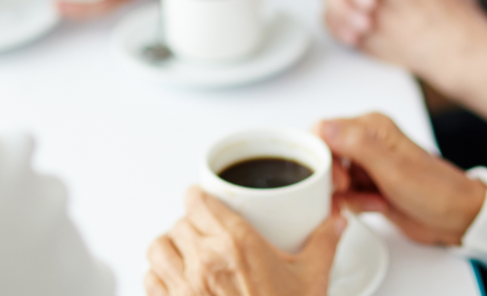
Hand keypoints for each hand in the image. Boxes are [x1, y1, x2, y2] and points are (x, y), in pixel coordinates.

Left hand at [145, 187, 343, 295]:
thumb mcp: (310, 279)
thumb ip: (323, 245)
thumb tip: (336, 223)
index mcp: (236, 244)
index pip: (197, 200)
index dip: (199, 199)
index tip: (204, 202)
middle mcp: (204, 262)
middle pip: (178, 224)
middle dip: (190, 227)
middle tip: (204, 236)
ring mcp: (184, 288)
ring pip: (157, 249)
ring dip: (169, 250)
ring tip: (183, 256)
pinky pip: (150, 282)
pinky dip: (158, 279)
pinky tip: (174, 283)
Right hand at [318, 114, 486, 246]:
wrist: (457, 217)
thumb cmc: (436, 189)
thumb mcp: (393, 168)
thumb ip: (357, 146)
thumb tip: (324, 128)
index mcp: (371, 127)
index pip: (323, 131)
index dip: (321, 156)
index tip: (335, 177)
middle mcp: (366, 142)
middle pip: (324, 156)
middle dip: (333, 179)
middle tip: (350, 190)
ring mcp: (366, 165)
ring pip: (332, 179)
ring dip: (347, 196)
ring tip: (373, 201)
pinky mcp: (368, 186)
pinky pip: (344, 195)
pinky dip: (355, 204)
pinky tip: (377, 206)